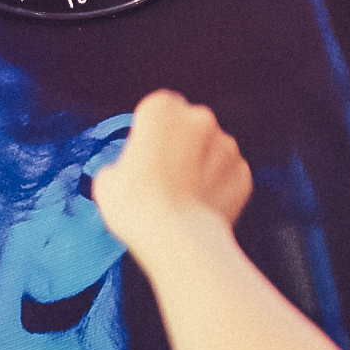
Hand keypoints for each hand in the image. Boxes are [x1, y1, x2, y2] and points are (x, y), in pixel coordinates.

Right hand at [92, 91, 251, 254]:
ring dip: (201, 165)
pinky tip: (200, 207)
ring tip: (182, 197)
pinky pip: (228, 175)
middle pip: (188, 126)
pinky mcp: (243, 173)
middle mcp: (199, 118)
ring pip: (211, 150)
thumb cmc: (138, 206)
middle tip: (163, 179)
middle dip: (179, 146)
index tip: (144, 155)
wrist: (179, 240)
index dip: (151, 133)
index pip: (158, 109)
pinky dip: (218, 187)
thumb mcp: (106, 180)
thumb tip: (124, 176)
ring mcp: (226, 145)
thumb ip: (120, 166)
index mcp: (162, 108)